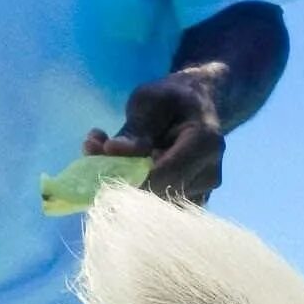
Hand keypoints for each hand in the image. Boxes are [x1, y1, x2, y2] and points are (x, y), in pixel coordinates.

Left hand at [83, 66, 226, 202]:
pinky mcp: (192, 201)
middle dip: (122, 177)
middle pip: (158, 193)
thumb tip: (112, 151)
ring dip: (126, 183)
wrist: (200, 107)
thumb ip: (135, 129)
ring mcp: (203, 192)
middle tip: (94, 149)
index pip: (164, 177)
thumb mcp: (150, 100)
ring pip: (155, 202)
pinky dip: (137, 188)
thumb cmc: (173, 99)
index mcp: (205, 145)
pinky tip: (126, 168)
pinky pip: (159, 205)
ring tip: (107, 153)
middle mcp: (209, 174)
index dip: (129, 177)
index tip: (99, 159)